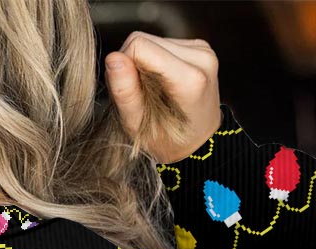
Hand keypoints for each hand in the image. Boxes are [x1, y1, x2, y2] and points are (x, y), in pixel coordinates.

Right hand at [104, 31, 222, 164]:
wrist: (198, 142)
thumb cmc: (168, 141)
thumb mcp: (138, 126)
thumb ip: (125, 92)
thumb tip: (112, 58)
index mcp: (189, 80)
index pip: (140, 47)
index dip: (123, 66)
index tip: (127, 91)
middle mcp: (201, 58)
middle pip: (144, 40)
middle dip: (132, 64)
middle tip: (138, 94)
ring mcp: (203, 49)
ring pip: (152, 39)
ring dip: (143, 63)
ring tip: (150, 91)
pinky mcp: (200, 46)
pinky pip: (163, 42)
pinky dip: (154, 61)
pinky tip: (160, 83)